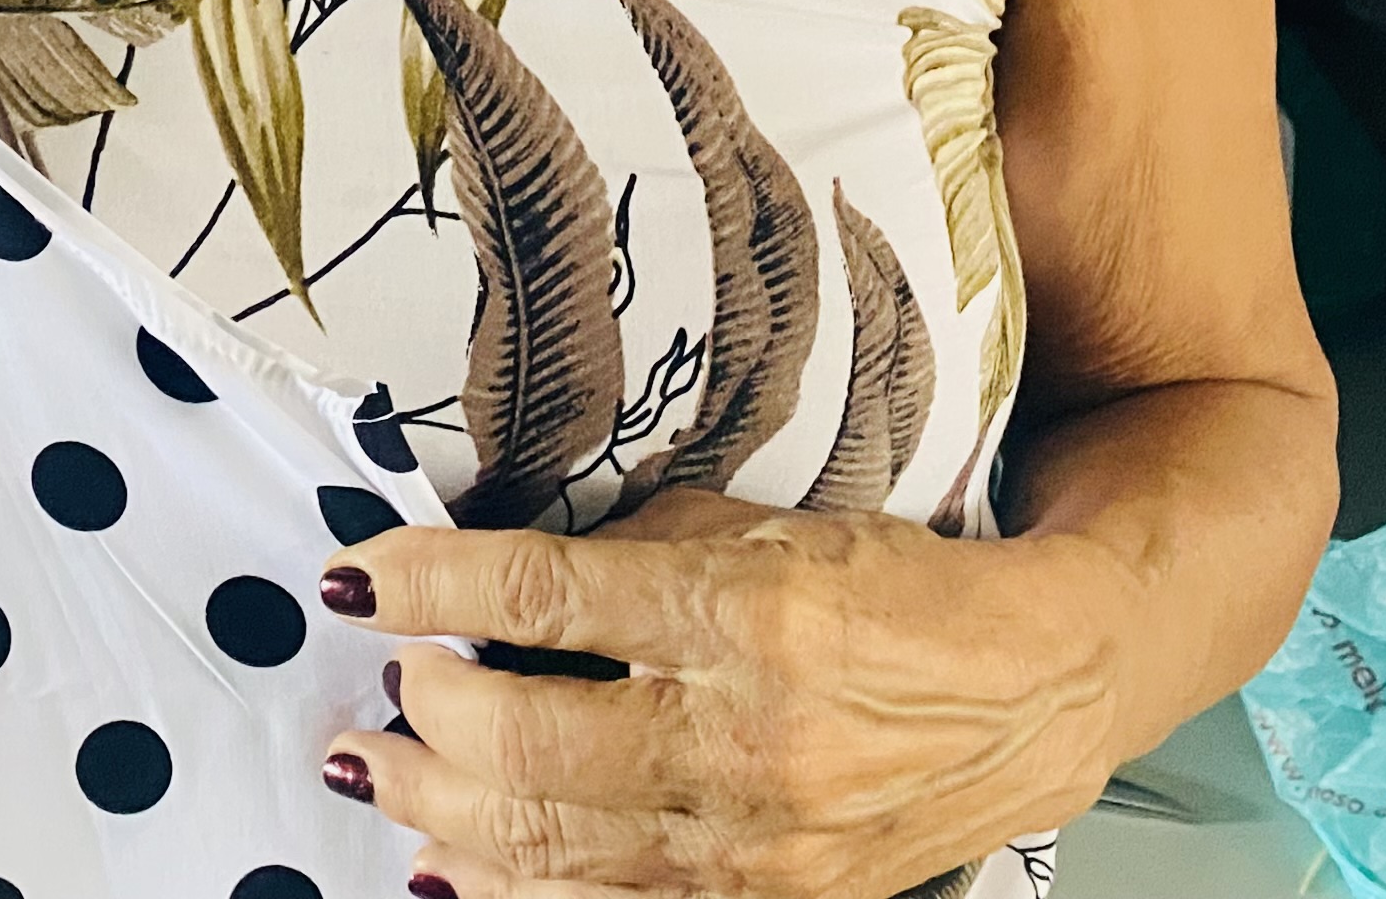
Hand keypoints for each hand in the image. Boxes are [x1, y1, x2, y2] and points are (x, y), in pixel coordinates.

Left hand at [320, 491, 1132, 898]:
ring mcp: (760, 844)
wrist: (1033, 689)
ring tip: (371, 776)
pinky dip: (512, 896)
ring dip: (437, 815)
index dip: (427, 587)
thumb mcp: (766, 522)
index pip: (542, 596)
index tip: (353, 581)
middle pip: (528, 744)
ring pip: (553, 849)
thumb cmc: (888, 589)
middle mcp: (747, 736)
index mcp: (743, 610)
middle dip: (422, 719)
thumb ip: (635, 540)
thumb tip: (495, 563)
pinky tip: (446, 871)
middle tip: (377, 690)